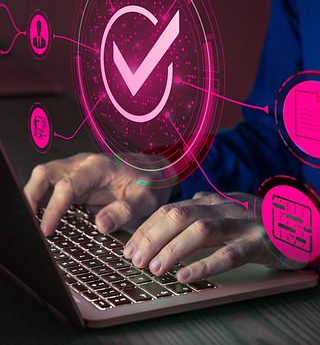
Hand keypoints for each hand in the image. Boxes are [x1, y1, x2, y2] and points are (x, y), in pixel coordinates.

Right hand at [24, 153, 172, 236]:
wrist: (154, 171)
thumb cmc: (150, 183)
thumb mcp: (145, 199)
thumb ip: (124, 210)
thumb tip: (100, 225)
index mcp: (98, 167)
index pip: (67, 185)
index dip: (54, 208)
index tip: (47, 230)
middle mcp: (83, 165)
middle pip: (45, 173)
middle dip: (31, 196)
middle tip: (29, 224)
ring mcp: (77, 171)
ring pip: (44, 176)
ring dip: (34, 196)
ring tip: (32, 223)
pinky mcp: (77, 180)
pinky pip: (52, 185)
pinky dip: (43, 199)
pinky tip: (43, 217)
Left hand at [123, 192, 284, 282]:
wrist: (298, 220)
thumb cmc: (254, 218)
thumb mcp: (224, 210)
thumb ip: (200, 210)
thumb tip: (172, 215)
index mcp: (210, 201)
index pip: (170, 210)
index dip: (146, 229)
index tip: (129, 247)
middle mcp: (221, 207)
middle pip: (179, 216)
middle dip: (152, 238)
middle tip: (135, 260)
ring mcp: (240, 223)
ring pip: (200, 231)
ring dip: (173, 249)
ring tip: (155, 268)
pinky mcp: (258, 241)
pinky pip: (229, 253)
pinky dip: (205, 265)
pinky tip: (187, 277)